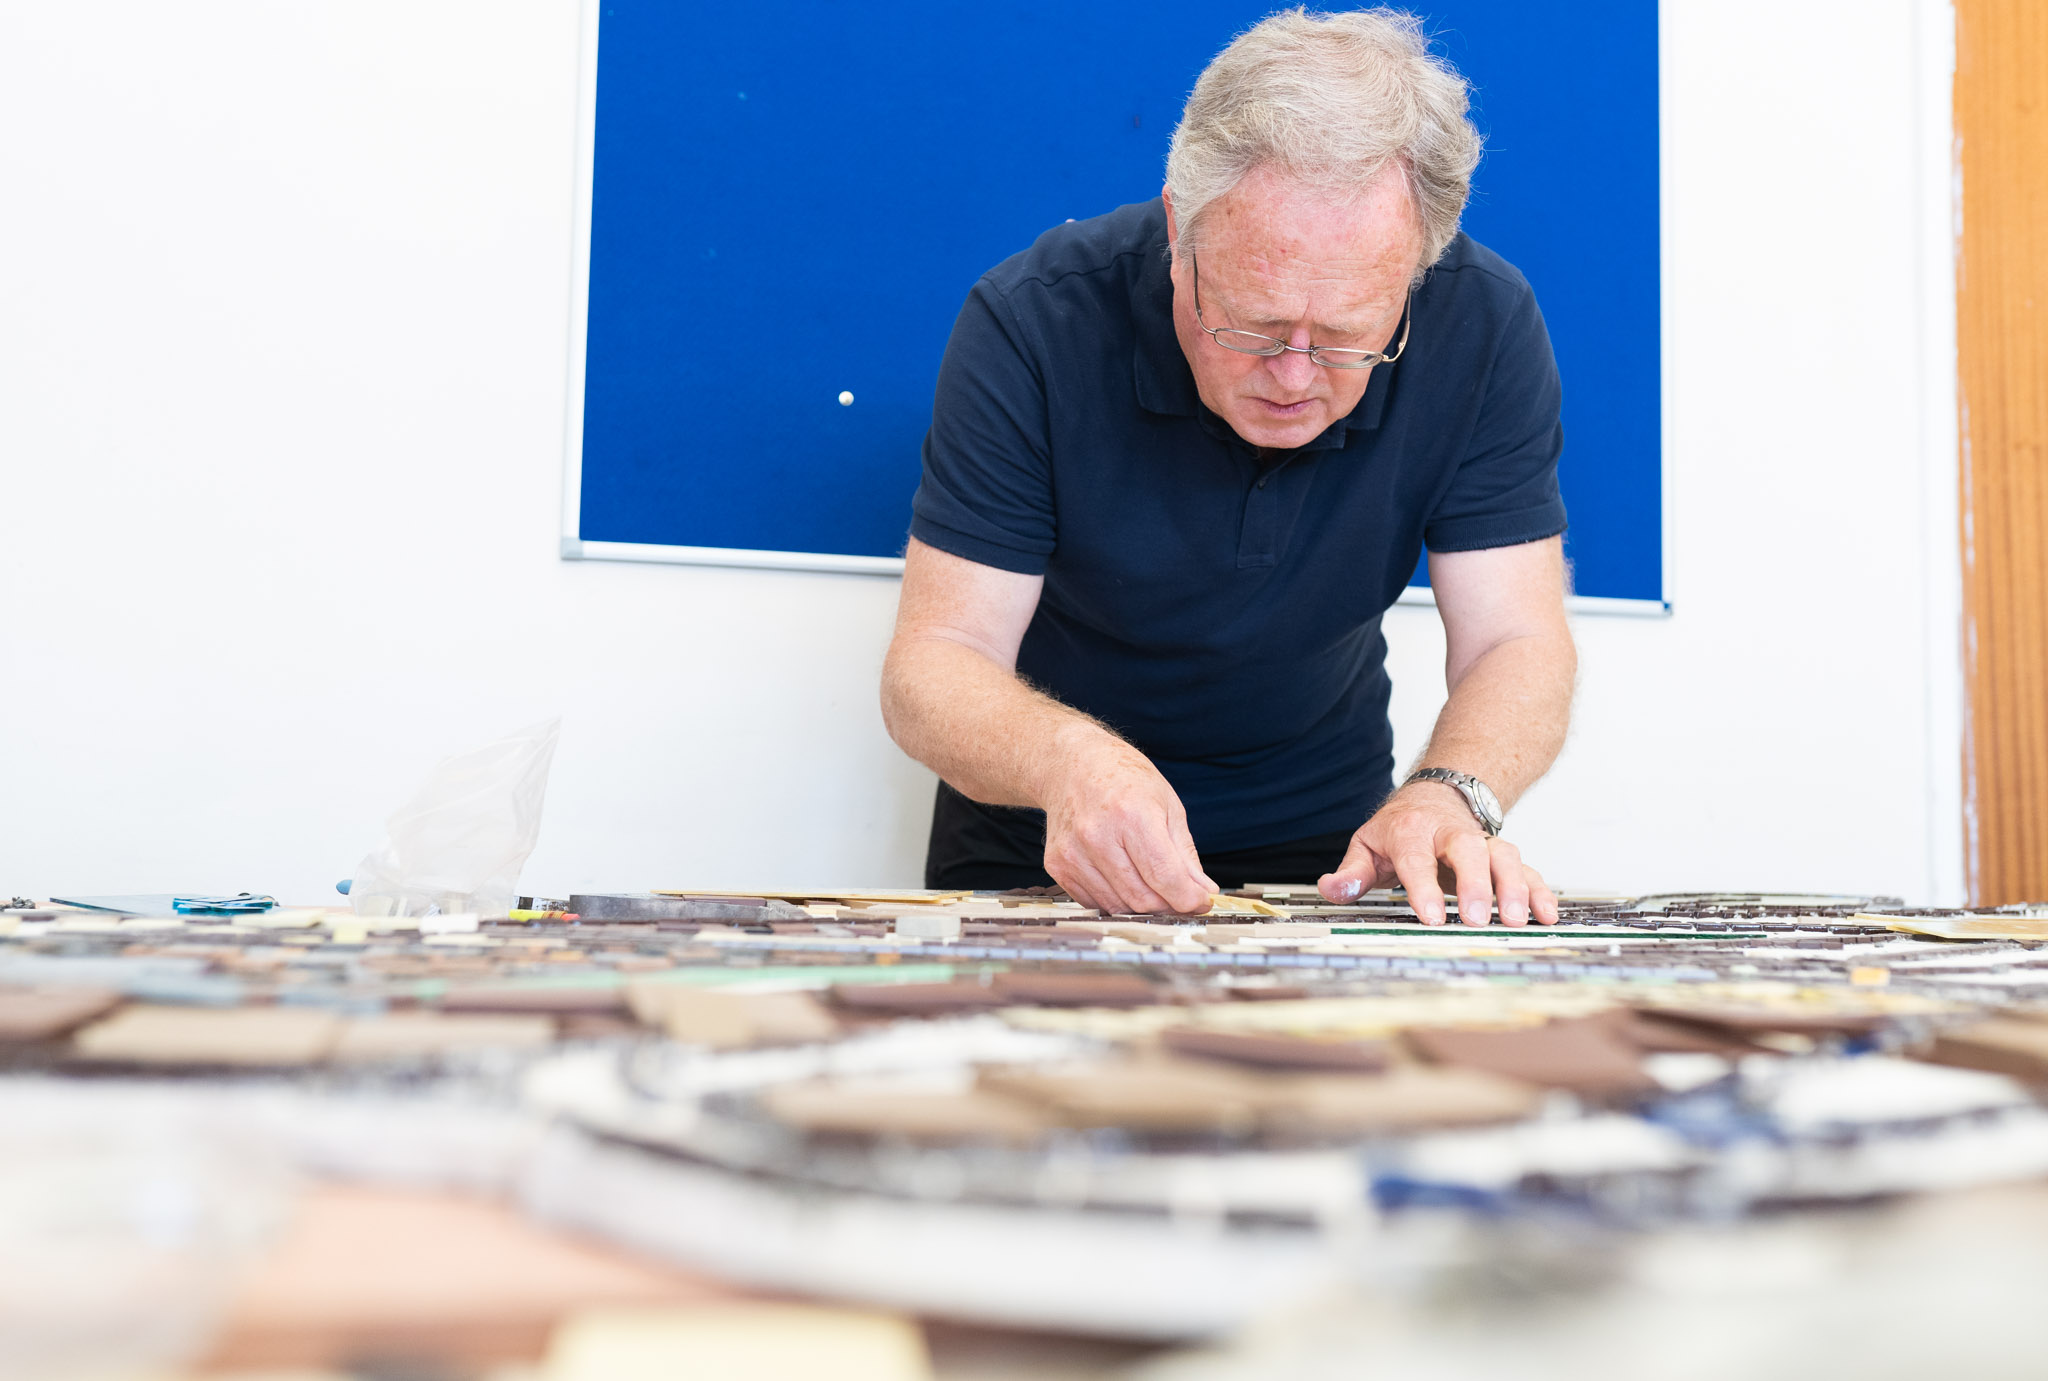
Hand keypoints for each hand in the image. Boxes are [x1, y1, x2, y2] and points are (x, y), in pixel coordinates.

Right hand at [1041, 735, 1215, 914]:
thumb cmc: (1122, 779)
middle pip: (1142, 898)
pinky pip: (1096, 903)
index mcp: (1131, 815)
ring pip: (1120, 906)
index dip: (1189, 898)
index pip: (1164, 876)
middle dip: (1168, 903)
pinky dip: (1115, 898)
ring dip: (1142, 903)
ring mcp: (1073, 853)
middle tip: (1179, 893)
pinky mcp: (1058, 866)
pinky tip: (1121, 875)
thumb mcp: (1167, 805)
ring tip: (1148, 878)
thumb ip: (1185, 854)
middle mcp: (1097, 836)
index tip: (1200, 901)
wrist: (1071, 765)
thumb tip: (1202, 892)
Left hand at [1315, 781, 1557, 926]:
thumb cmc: (1400, 828)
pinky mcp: (1503, 855)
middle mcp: (1450, 833)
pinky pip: (1526, 869)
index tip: (1430, 915)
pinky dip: (1539, 890)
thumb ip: (1352, 872)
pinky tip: (1546, 914)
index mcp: (1411, 831)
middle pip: (1467, 850)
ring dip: (1513, 887)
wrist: (1437, 794)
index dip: (1423, 886)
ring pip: (1503, 855)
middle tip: (1476, 918)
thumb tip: (1333, 890)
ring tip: (1516, 920)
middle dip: (1474, 884)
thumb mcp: (1367, 844)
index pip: (1416, 858)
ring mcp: (1481, 842)